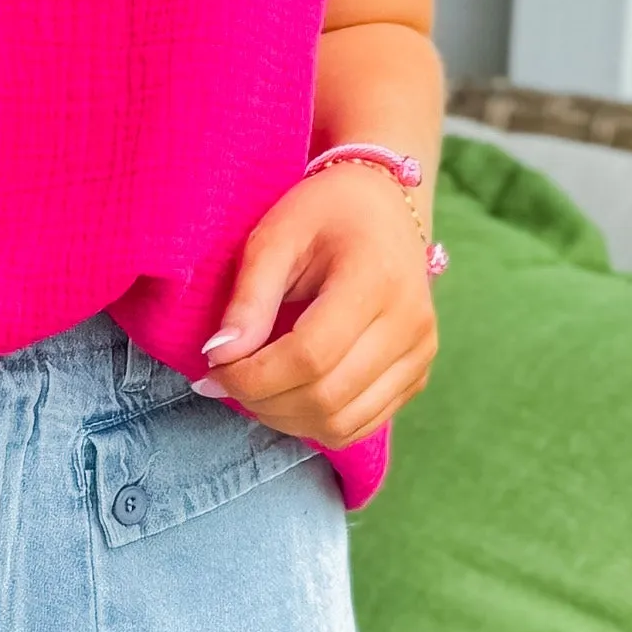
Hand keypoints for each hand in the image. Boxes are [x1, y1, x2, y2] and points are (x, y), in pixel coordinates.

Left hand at [200, 166, 438, 450]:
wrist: (384, 206)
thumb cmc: (323, 214)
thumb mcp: (275, 238)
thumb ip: (249, 299)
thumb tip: (218, 357)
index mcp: (376, 279)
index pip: (309, 356)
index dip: (252, 376)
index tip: (211, 370)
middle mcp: (410, 323)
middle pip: (326, 396)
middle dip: (261, 400)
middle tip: (224, 380)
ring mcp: (420, 354)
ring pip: (343, 423)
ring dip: (284, 419)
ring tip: (253, 388)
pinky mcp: (417, 375)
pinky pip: (360, 425)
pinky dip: (314, 423)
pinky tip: (286, 395)